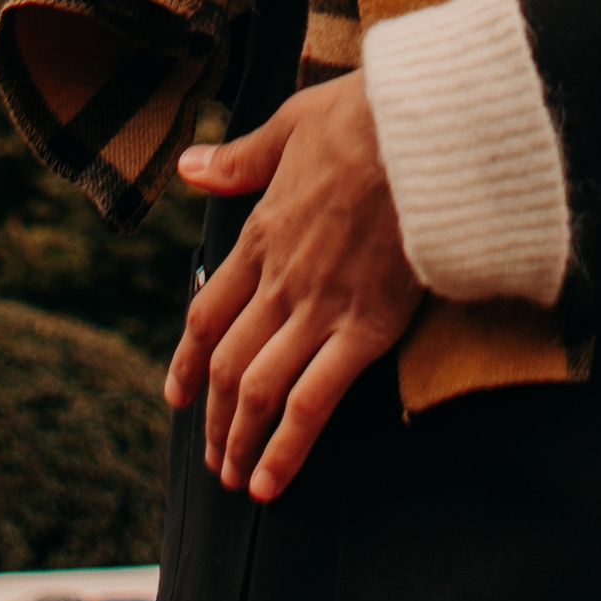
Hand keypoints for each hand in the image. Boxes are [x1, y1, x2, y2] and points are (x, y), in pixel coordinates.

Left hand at [164, 75, 420, 501]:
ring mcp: (319, 309)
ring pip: (258, 390)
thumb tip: (187, 168)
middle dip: (213, 418)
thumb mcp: (290, 125)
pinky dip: (286, 447)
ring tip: (235, 480)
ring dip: (240, 441)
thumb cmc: (364, 118)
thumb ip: (238, 159)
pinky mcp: (365, 328)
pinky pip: (312, 401)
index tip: (178, 395)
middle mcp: (279, 282)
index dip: (187, 361)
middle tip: (211, 457)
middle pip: (226, 363)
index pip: (206, 313)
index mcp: (260, 236)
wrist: (422, 130)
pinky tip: (270, 483)